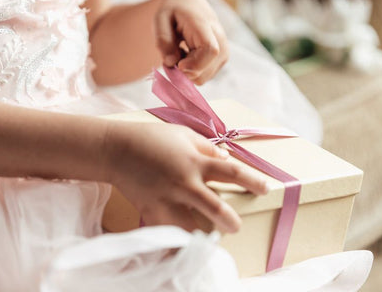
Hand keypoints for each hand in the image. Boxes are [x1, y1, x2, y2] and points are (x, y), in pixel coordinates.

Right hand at [99, 121, 272, 233]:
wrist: (114, 150)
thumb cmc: (152, 139)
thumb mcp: (185, 135)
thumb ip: (208, 149)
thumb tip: (228, 159)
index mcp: (195, 161)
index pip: (232, 172)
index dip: (252, 181)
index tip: (266, 189)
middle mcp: (184, 182)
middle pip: (214, 206)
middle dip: (229, 220)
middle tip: (236, 226)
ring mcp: (166, 199)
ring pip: (189, 225)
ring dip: (201, 233)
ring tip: (209, 238)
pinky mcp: (150, 210)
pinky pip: (166, 231)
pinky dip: (175, 239)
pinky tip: (183, 245)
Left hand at [155, 0, 228, 84]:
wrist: (191, 3)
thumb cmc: (174, 10)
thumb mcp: (160, 19)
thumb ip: (163, 40)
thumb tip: (171, 63)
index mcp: (204, 25)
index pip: (210, 50)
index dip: (195, 64)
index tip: (178, 65)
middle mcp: (220, 38)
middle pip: (208, 68)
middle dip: (185, 71)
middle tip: (171, 57)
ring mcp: (223, 49)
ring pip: (207, 76)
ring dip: (188, 72)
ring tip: (180, 54)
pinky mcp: (222, 58)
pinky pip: (206, 75)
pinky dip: (193, 72)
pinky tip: (188, 57)